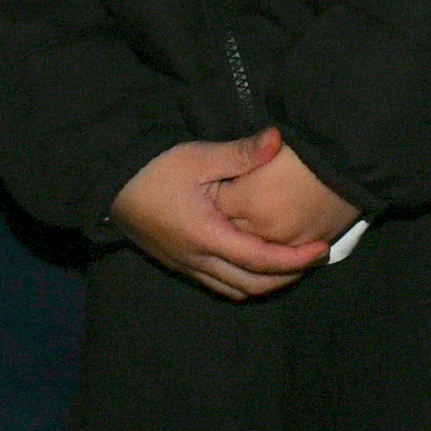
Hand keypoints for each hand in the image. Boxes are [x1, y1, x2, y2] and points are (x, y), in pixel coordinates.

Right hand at [112, 129, 332, 299]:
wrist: (107, 184)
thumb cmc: (152, 168)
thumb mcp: (197, 156)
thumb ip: (241, 153)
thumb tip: (278, 139)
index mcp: (207, 236)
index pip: (262, 260)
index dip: (296, 259)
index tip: (323, 249)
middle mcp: (197, 260)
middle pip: (253, 285)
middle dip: (288, 276)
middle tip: (314, 258)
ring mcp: (185, 266)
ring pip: (235, 290)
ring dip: (266, 283)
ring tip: (291, 264)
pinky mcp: (177, 264)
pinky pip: (218, 285)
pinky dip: (244, 281)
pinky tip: (255, 264)